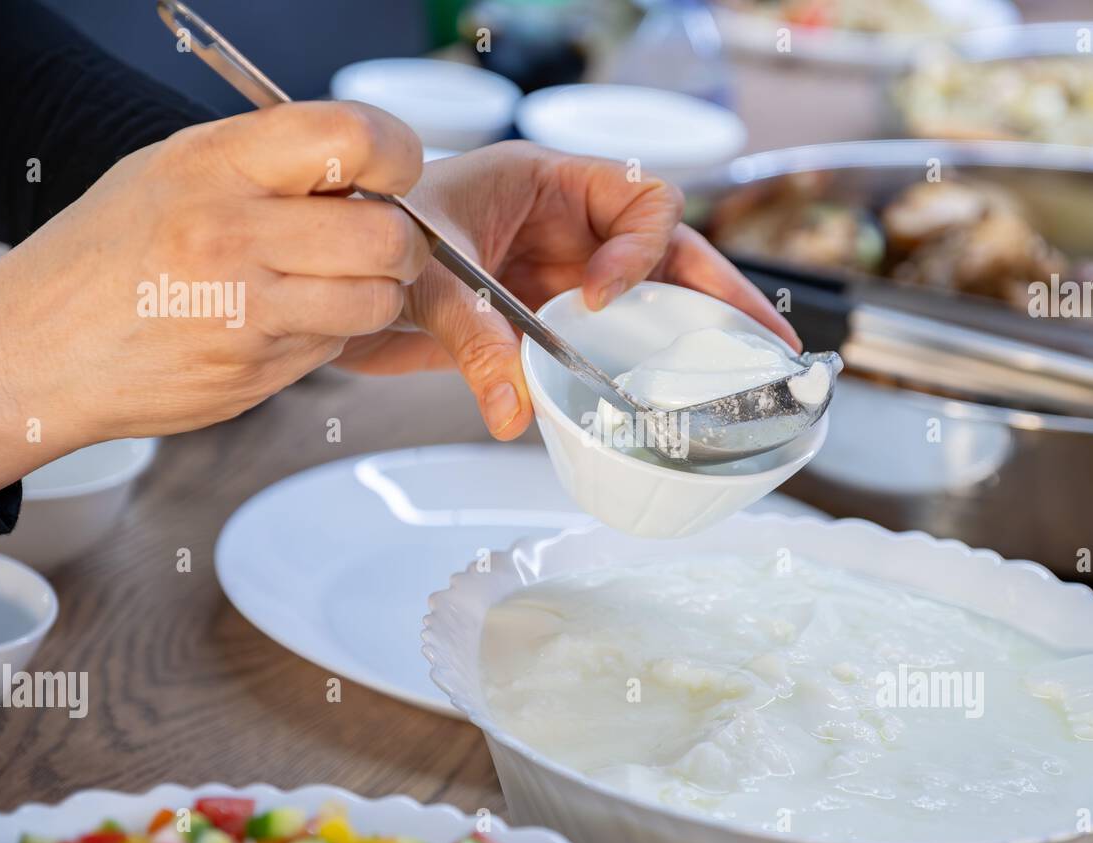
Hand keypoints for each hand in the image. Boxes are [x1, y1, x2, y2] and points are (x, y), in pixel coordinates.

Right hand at [0, 101, 428, 493]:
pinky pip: (338, 344)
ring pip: (377, 299)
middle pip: (386, 235)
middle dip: (403, 243)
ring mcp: (245, 308)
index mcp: (215, 164)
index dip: (395, 157)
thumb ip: (271, 162)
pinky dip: (331, 333)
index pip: (352, 140)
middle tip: (383, 245)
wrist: (38, 349)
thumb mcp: (176, 170)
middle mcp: (230, 233)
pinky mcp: (256, 369)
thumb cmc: (111, 254)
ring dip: (375, 296)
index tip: (393, 174)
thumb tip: (367, 168)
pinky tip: (283, 321)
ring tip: (335, 285)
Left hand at [334, 141, 799, 438]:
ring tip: (751, 367)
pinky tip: (672, 398)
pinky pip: (610, 344)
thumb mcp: (425, 276)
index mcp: (550, 182)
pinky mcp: (550, 324)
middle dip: (720, 292)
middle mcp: (570, 227)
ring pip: (652, 300)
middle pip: (670, 252)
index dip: (638, 249)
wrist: (326, 277)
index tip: (601, 298)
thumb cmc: (370, 232)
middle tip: (765, 337)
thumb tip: (514, 409)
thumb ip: (473, 336)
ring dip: (700, 330)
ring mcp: (565, 277)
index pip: (638, 200)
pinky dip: (642, 368)